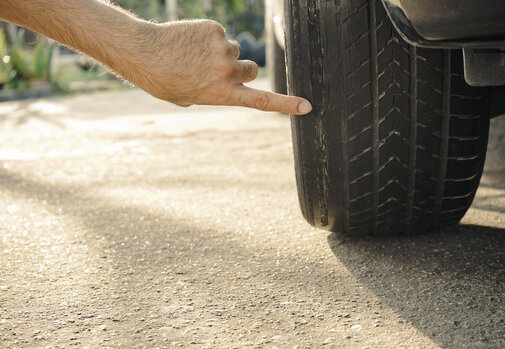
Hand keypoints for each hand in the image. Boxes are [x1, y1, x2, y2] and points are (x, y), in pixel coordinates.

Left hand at [128, 20, 311, 114]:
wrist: (143, 53)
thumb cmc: (164, 81)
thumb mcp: (190, 98)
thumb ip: (213, 92)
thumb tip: (224, 81)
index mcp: (223, 94)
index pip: (262, 101)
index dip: (286, 104)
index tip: (306, 106)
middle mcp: (227, 73)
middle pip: (251, 70)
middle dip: (241, 71)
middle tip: (217, 70)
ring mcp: (222, 50)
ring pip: (235, 51)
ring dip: (222, 53)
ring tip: (195, 56)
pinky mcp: (215, 30)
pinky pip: (221, 35)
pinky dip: (209, 38)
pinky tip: (190, 42)